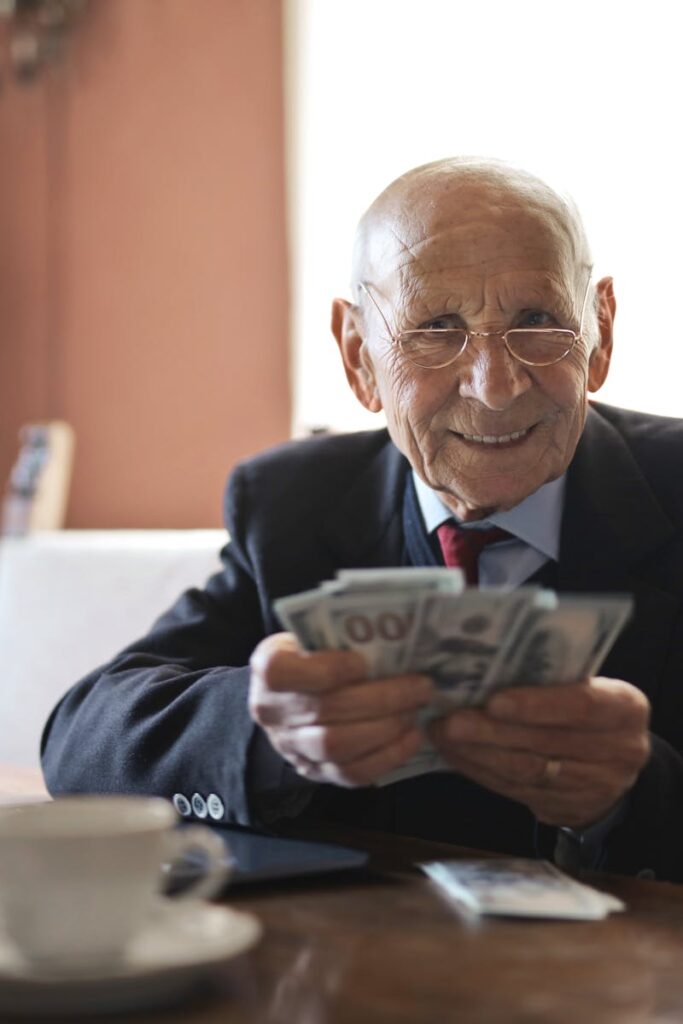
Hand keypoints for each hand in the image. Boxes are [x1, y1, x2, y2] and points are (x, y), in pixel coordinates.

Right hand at [249, 633, 432, 786]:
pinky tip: (411, 737)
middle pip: (325, 710)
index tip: (364, 662)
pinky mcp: (314, 772)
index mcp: (268, 668)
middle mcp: (272, 711)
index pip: (284, 672)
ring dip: (386, 728)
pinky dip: (387, 756)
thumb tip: (390, 632)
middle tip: (419, 686)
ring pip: (338, 746)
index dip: (327, 669)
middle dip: (380, 699)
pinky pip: (351, 774)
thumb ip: (338, 635)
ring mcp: (291, 747)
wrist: (289, 697)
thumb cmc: (311, 656)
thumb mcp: (311, 636)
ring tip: (415, 709)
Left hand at [427, 677, 650, 827]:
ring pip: (526, 771)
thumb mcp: (587, 686)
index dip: (536, 704)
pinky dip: (480, 771)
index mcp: (625, 708)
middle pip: (546, 742)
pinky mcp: (566, 810)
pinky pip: (515, 790)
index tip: (493, 701)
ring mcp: (594, 787)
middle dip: (491, 731)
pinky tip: (455, 755)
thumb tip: (485, 666)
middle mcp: (618, 751)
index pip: (582, 705)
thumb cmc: (586, 708)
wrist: (610, 764)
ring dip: (477, 753)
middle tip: (450, 720)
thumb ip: (551, 679)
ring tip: (443, 735)